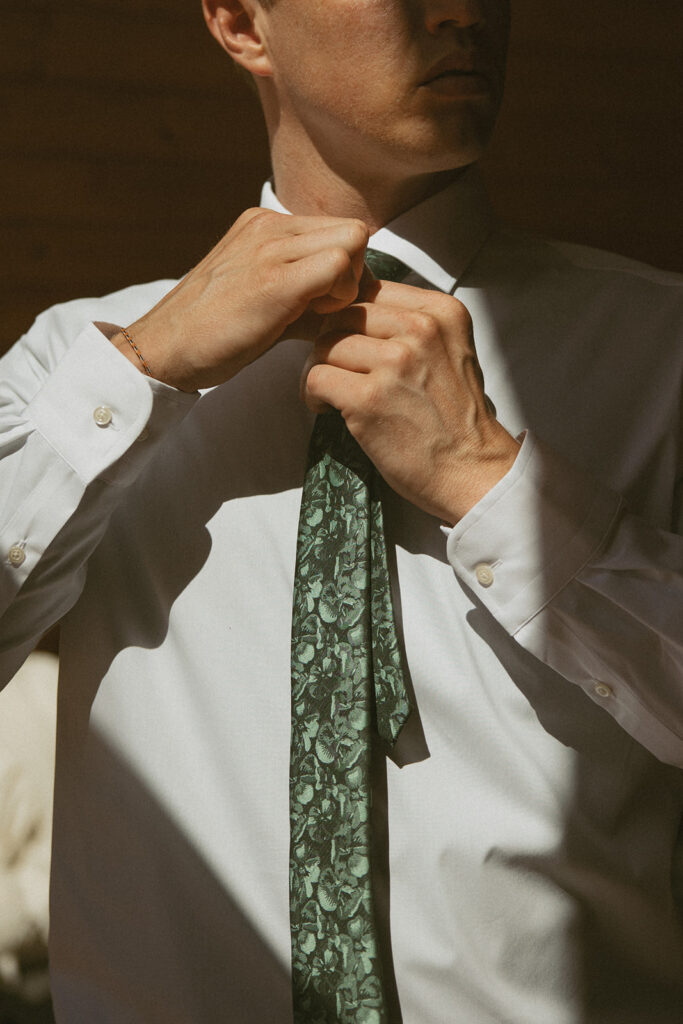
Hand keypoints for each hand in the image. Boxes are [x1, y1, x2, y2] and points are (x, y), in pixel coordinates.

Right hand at [111, 208, 368, 391]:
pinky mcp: (272, 278)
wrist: (164, 348)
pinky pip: (338, 266)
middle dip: (355, 275)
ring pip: (352, 242)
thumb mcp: (264, 299)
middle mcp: (269, 225)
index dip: (348, 270)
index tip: (327, 304)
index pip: (338, 231)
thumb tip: (352, 305)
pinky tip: (308, 323)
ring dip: (348, 285)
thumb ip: (307, 293)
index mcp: (264, 225)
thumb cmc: (213, 333)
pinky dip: (339, 298)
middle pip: (353, 232)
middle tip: (327, 310)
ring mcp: (269, 246)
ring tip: (315, 315)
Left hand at [301, 279, 519, 522]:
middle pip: (344, 314)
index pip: (372, 290)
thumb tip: (356, 304)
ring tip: (331, 394)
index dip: (350, 317)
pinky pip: (317, 377)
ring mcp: (395, 362)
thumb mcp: (448, 353)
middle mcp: (421, 329)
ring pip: (326, 343)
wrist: (472, 471)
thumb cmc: (455, 420)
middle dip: (330, 342)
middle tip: (335, 371)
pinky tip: (327, 408)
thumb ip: (410, 325)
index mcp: (441, 312)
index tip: (349, 344)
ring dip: (318, 369)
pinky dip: (312, 394)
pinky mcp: (370, 398)